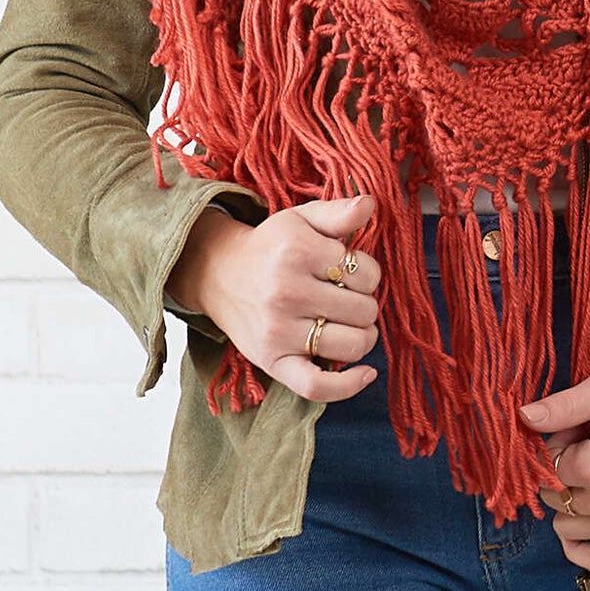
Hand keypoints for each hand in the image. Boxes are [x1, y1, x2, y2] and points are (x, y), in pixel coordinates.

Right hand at [172, 190, 382, 404]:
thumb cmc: (271, 246)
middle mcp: (287, 291)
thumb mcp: (302, 218)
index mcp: (298, 251)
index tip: (351, 273)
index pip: (366, 272)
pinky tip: (366, 373)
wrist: (218, 273)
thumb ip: (339, 212)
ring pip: (351, 344)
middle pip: (363, 310)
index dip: (369, 274)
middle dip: (364, 304)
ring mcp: (278, 330)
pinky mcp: (271, 360)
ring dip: (363, 336)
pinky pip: (316, 386)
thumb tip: (371, 203)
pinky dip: (347, 386)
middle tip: (347, 298)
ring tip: (351, 325)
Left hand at [517, 352, 589, 576]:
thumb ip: (562, 407)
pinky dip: (585, 550)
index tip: (579, 432)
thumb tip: (522, 418)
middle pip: (556, 501)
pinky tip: (584, 529)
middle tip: (589, 450)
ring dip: (572, 506)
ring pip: (570, 530)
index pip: (549, 468)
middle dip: (563, 476)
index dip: (558, 447)